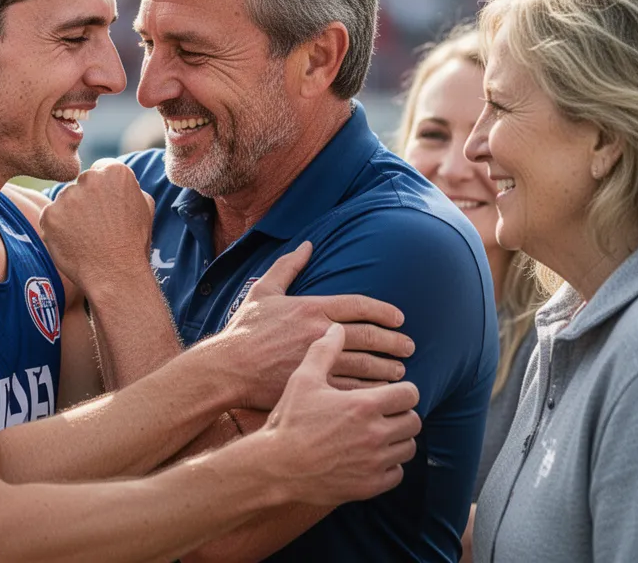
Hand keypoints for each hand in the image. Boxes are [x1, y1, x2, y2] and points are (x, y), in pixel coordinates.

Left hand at [39, 159, 155, 292]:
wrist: (115, 274)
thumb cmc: (133, 243)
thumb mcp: (145, 207)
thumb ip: (129, 187)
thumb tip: (115, 181)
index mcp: (115, 171)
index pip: (101, 171)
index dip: (104, 192)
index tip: (108, 211)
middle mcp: (89, 178)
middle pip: (81, 184)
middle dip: (86, 201)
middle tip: (97, 227)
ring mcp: (67, 196)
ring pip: (65, 200)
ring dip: (71, 215)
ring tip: (86, 237)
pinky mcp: (49, 214)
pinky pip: (51, 217)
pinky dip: (58, 229)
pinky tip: (73, 242)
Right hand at [219, 242, 411, 410]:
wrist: (228, 367)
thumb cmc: (244, 329)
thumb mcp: (264, 290)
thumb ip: (288, 266)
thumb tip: (308, 244)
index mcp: (311, 307)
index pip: (359, 305)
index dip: (384, 311)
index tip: (399, 319)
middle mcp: (320, 332)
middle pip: (369, 335)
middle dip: (394, 341)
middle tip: (409, 346)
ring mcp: (319, 360)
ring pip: (365, 363)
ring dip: (387, 366)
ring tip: (400, 371)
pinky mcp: (314, 385)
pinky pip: (352, 387)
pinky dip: (371, 389)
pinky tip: (381, 393)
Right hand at [264, 323, 420, 506]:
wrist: (277, 467)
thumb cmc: (289, 421)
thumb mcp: (302, 380)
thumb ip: (323, 351)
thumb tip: (336, 329)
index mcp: (363, 405)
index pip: (409, 393)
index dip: (403, 390)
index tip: (391, 392)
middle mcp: (375, 434)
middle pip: (413, 421)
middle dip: (402, 414)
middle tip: (386, 412)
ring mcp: (374, 462)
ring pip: (408, 448)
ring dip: (398, 439)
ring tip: (381, 433)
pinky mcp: (370, 485)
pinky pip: (397, 474)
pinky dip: (390, 465)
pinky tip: (373, 457)